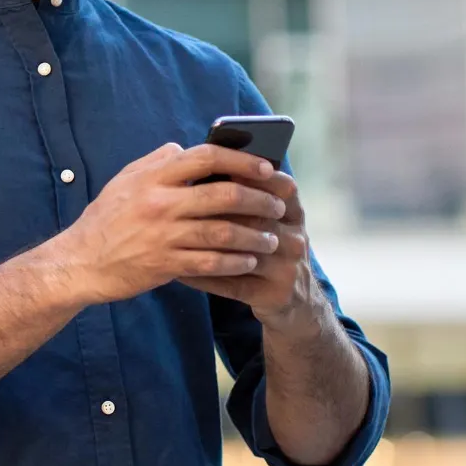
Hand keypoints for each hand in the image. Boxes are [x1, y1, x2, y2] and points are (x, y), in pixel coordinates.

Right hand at [56, 142, 287, 306]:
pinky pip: (211, 263)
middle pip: (224, 195)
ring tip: (270, 239)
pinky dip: (235, 262)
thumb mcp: (122, 182)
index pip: (206, 157)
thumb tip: (182, 146)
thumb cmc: (104, 221)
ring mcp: (163, 235)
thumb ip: (154, 162)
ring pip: (223, 232)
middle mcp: (160, 203)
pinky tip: (249, 262)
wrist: (79, 263)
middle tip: (277, 207)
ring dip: (254, 236)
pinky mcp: (165, 265)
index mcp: (152, 178)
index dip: (242, 160)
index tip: (265, 167)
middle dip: (259, 200)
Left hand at [178, 171, 323, 332]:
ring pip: (242, 250)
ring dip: (204, 242)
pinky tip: (177, 271)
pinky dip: (202, 276)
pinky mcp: (272, 294)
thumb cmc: (267, 248)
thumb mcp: (269, 220)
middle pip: (256, 217)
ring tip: (171, 235)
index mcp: (293, 213)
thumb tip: (202, 165)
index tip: (216, 168)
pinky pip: (231, 282)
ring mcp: (286, 268)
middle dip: (218, 209)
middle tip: (181, 203)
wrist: (294, 301)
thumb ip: (246, 192)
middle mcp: (295, 238)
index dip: (251, 175)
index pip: (280, 187)